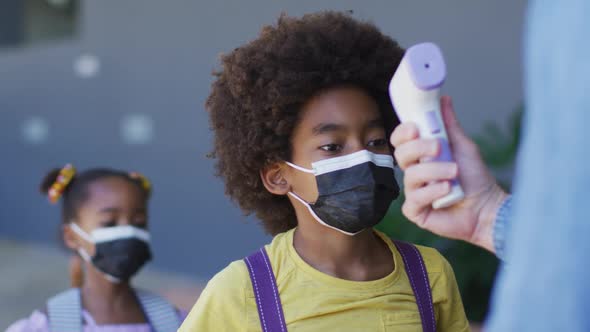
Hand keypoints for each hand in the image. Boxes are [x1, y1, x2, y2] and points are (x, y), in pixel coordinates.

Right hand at [390, 96, 507, 252]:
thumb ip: (449, 125)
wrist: (487, 206)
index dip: (403, 133)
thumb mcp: (463, 146)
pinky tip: (447, 191)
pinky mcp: (415, 211)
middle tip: (438, 147)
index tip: (415, 128)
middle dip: (419, 148)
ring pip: (410, 175)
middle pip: (401, 154)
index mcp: (421, 155)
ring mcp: (413, 192)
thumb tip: (444, 99)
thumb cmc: (475, 178)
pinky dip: (432, 192)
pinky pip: (414, 198)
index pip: (400, 140)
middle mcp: (414, 172)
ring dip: (434, 171)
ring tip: (454, 173)